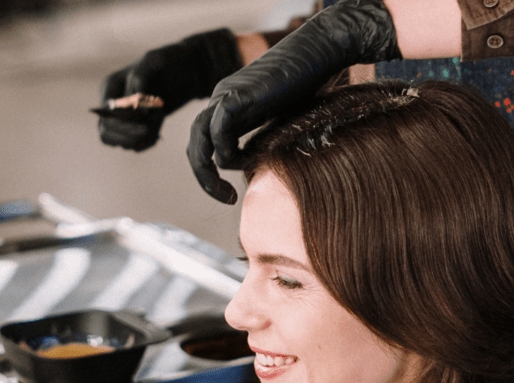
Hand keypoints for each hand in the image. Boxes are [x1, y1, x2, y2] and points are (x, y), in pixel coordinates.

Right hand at [98, 28, 242, 150]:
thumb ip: (139, 81)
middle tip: (156, 123)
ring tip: (160, 118)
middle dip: (133, 135)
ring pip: (122, 142)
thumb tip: (132, 103)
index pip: (106, 116)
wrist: (189, 70)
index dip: (124, 125)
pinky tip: (159, 129)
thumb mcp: (154, 63)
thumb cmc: (170, 62)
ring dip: (143, 137)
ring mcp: (122, 117)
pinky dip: (147, 141)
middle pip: (107, 134)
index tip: (148, 121)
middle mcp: (112, 104)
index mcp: (110, 87)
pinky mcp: (136, 126)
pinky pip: (135, 145)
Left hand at [187, 0, 400, 203]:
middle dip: (205, 178)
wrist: (317, 53)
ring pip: (199, 141)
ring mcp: (226, 97)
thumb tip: (264, 170)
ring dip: (209, 173)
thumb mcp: (282, 121)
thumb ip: (267, 141)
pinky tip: (246, 162)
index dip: (212, 171)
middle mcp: (221, 101)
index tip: (232, 192)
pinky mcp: (237, 97)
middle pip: (195, 145)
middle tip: (226, 199)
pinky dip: (227, 153)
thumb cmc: (309, 85)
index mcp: (229, 107)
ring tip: (229, 194)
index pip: (205, 144)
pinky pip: (218, 132)